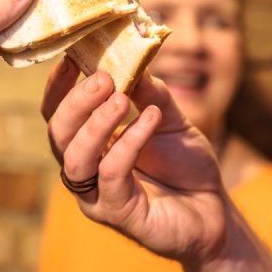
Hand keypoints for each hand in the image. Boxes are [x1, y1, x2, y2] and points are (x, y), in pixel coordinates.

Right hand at [42, 61, 230, 267]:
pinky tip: (151, 120)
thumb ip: (150, 92)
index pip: (57, 113)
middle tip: (103, 78)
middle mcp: (84, 170)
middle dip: (76, 103)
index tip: (72, 56)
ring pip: (75, 159)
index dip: (59, 86)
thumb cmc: (185, 165)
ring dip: (95, 124)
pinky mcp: (119, 215)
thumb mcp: (168, 118)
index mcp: (89, 143)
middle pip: (58, 133)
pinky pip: (112, 175)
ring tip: (121, 99)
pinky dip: (129, 143)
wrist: (214, 210)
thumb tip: (132, 56)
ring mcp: (97, 196)